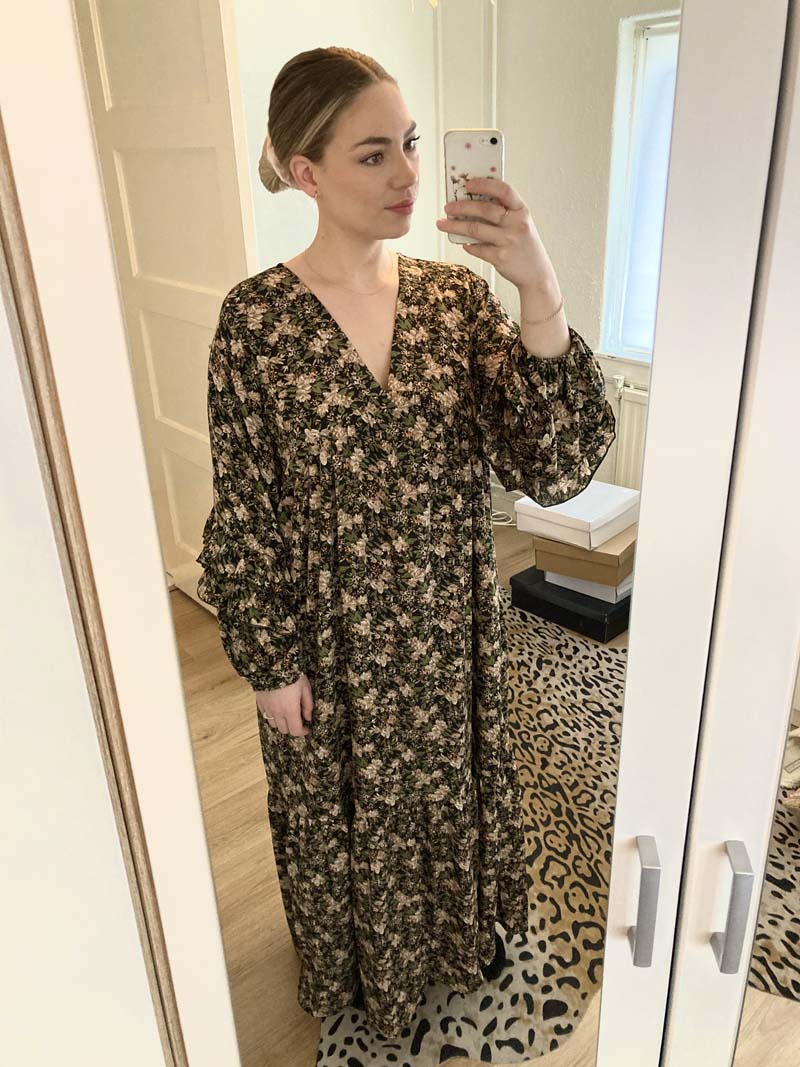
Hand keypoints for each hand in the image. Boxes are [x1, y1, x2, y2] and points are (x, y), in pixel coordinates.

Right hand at [255, 673, 313, 736]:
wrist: (272, 664)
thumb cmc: (292, 674)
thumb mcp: (305, 688)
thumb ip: (308, 704)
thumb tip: (308, 717)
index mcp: (290, 710)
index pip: (295, 730)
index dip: (302, 732)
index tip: (307, 728)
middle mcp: (277, 713)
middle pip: (284, 730)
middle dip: (292, 727)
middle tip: (297, 720)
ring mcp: (267, 708)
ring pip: (273, 724)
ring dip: (281, 723)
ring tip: (286, 714)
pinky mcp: (260, 702)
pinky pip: (265, 715)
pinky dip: (271, 715)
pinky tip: (276, 708)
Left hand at [435, 176, 555, 291]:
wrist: (537, 274)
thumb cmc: (524, 245)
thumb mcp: (520, 224)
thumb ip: (503, 213)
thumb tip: (471, 202)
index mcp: (522, 210)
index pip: (503, 190)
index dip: (484, 184)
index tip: (468, 183)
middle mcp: (516, 224)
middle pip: (484, 209)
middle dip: (462, 206)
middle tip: (447, 207)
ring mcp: (509, 241)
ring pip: (475, 229)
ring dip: (455, 226)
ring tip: (441, 223)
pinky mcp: (501, 257)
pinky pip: (477, 248)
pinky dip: (468, 245)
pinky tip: (463, 243)